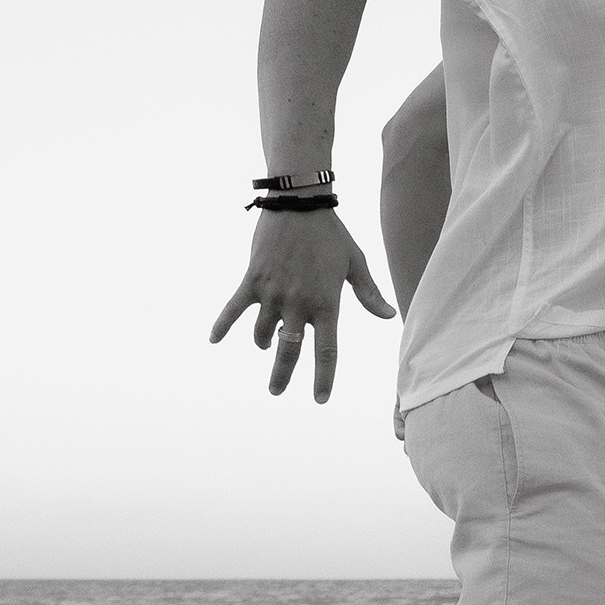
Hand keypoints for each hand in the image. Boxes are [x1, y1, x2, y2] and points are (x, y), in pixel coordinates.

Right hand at [210, 211, 394, 401]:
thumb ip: (369, 294)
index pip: (327, 350)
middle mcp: (298, 304)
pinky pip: (233, 309)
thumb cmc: (331, 234)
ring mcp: (272, 294)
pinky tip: (214, 339)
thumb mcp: (355, 263)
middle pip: (288, 351)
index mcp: (327, 303)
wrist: (299, 205)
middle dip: (282, 375)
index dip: (324, 377)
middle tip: (276, 392)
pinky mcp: (252, 280)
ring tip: (264, 346)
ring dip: (262, 343)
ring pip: (261, 333)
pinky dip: (223, 325)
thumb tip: (390, 316)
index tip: (320, 399)